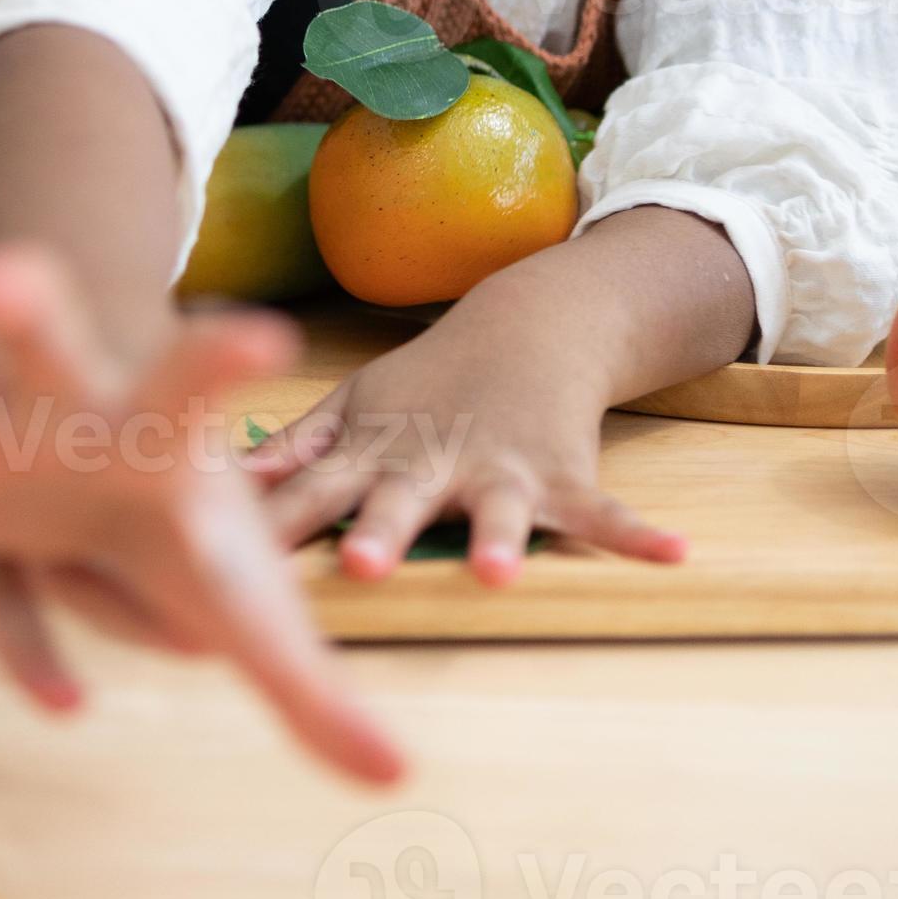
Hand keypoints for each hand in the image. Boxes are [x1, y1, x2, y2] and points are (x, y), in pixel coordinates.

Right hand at [0, 246, 403, 784]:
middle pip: (42, 335)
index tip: (269, 336)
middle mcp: (56, 392)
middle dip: (18, 301)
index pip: (194, 380)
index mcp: (152, 425)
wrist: (92, 484)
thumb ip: (304, 685)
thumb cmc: (178, 537)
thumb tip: (393, 775)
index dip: (225, 361)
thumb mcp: (240, 607)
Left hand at [245, 294, 687, 584]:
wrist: (526, 327)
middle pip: (398, 502)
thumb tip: (221, 480)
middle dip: (381, 533)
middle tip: (361, 567)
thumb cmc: (426, 383)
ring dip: (499, 540)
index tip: (236, 557)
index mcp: (370, 455)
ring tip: (497, 572)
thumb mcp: (353, 408)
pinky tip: (676, 556)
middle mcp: (431, 464)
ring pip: (496, 511)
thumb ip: (292, 450)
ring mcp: (498, 469)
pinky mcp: (560, 473)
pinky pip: (602, 513)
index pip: (311, 495)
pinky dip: (638, 535)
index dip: (276, 525)